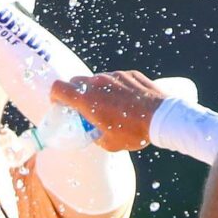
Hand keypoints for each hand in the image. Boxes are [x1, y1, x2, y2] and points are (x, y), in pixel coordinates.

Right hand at [50, 71, 168, 151]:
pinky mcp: (129, 74)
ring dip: (96, 90)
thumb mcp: (109, 143)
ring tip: (109, 105)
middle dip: (74, 93)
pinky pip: (115, 78)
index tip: (59, 103)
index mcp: (87, 100)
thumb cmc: (133, 132)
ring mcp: (114, 76)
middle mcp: (97, 83)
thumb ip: (95, 136)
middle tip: (83, 106)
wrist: (162, 118)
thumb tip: (93, 134)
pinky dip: (115, 87)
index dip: (55, 95)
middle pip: (75, 81)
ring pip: (96, 79)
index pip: (58, 88)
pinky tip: (126, 100)